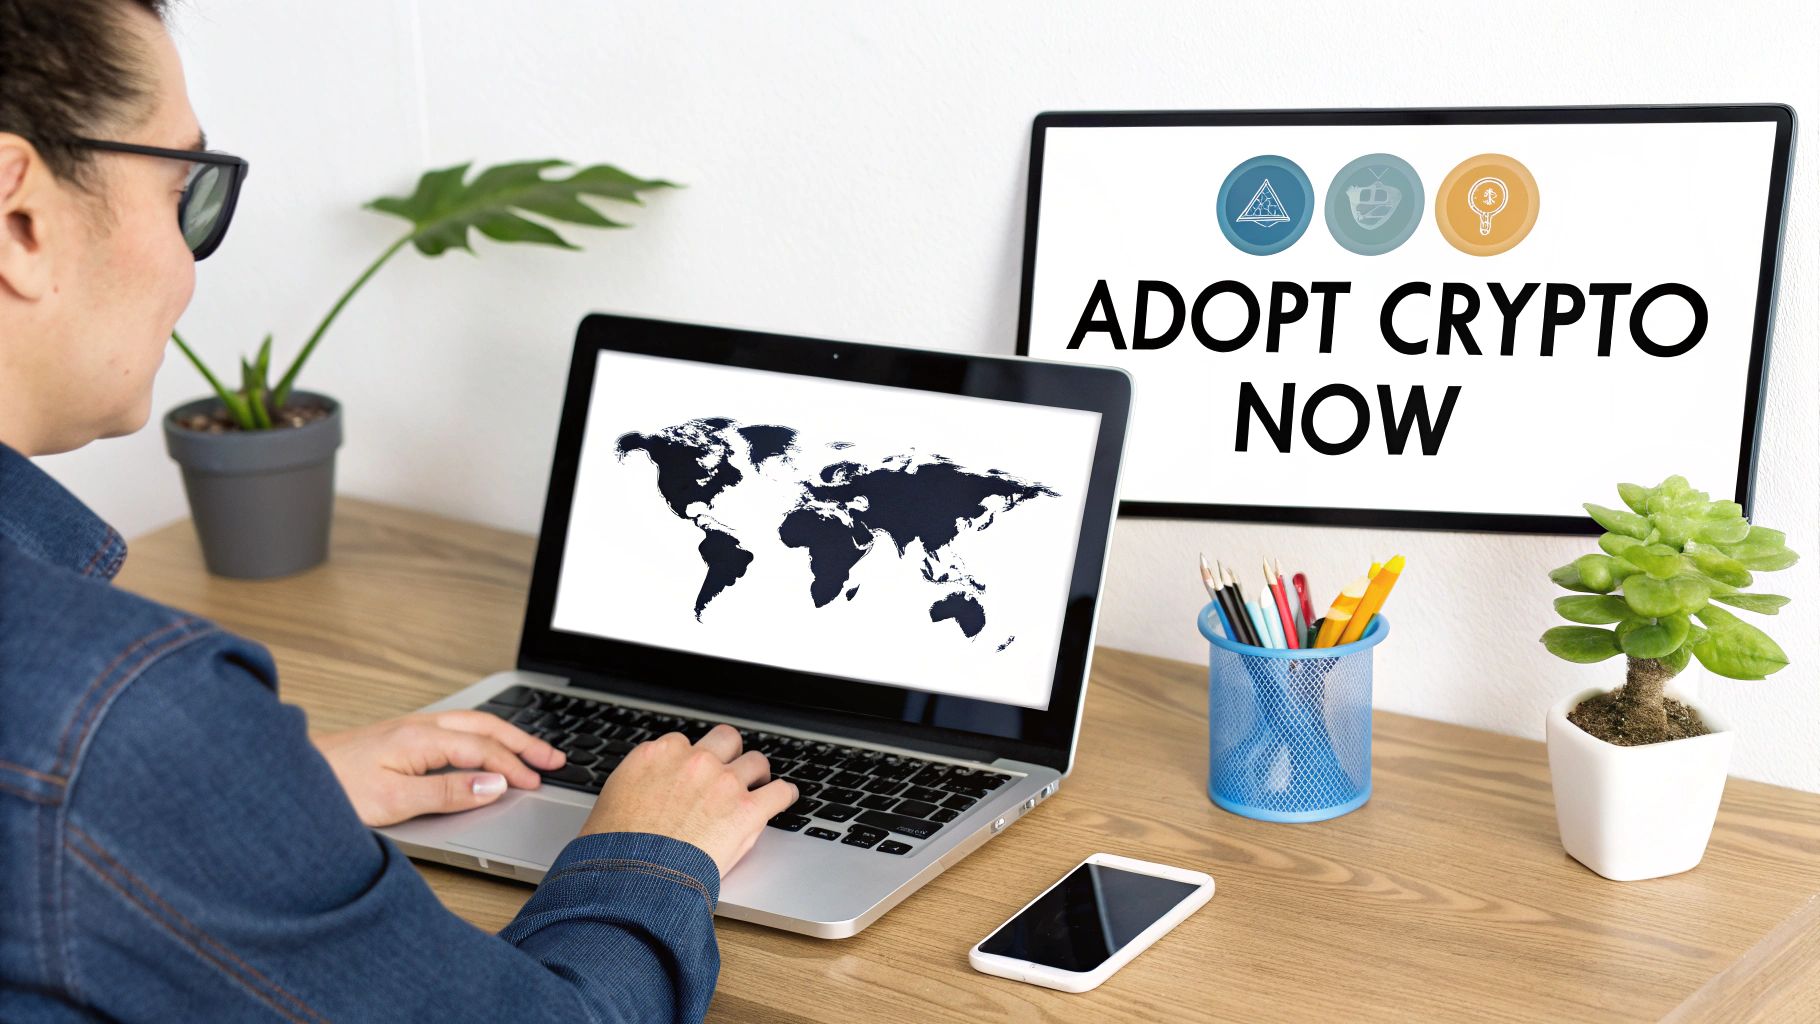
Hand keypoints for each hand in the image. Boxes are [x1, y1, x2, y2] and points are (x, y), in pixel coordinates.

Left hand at [312, 711, 566, 826]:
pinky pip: (456, 728)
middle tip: (555, 759)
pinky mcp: (401, 736)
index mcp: (422, 738)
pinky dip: (484, 736)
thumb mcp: (394, 802)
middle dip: (524, 743)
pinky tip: (487, 746)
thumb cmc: (332, 791)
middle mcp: (419, 726)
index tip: (537, 783)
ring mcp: (410, 727)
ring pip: (472, 723)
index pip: (484, 750)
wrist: (286, 779)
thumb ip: (447, 792)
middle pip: (486, 727)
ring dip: (507, 736)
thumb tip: (493, 785)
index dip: (514, 767)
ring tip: (532, 751)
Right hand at [583, 724, 797, 877]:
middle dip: (728, 753)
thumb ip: (637, 786)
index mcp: (656, 756)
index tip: (695, 771)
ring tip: (760, 784)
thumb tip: (644, 793)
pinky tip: (784, 798)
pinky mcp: (746, 809)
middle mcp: (692, 761)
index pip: (683, 744)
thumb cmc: (614, 852)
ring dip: (757, 773)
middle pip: (724, 739)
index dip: (691, 760)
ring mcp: (722, 782)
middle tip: (731, 770)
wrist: (633, 878)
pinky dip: (784, 795)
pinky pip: (779, 792)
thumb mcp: (612, 804)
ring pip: (754, 761)